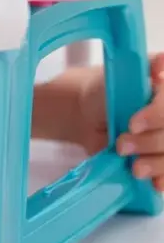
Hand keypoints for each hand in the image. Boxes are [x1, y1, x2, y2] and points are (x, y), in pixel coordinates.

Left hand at [72, 55, 163, 190]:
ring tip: (132, 167)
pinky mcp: (159, 160)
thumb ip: (146, 69)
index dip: (156, 117)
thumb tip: (163, 60)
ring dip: (155, 164)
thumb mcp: (120, 75)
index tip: (133, 124)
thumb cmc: (105, 90)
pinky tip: (155, 183)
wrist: (86, 114)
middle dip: (149, 143)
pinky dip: (163, 178)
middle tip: (122, 144)